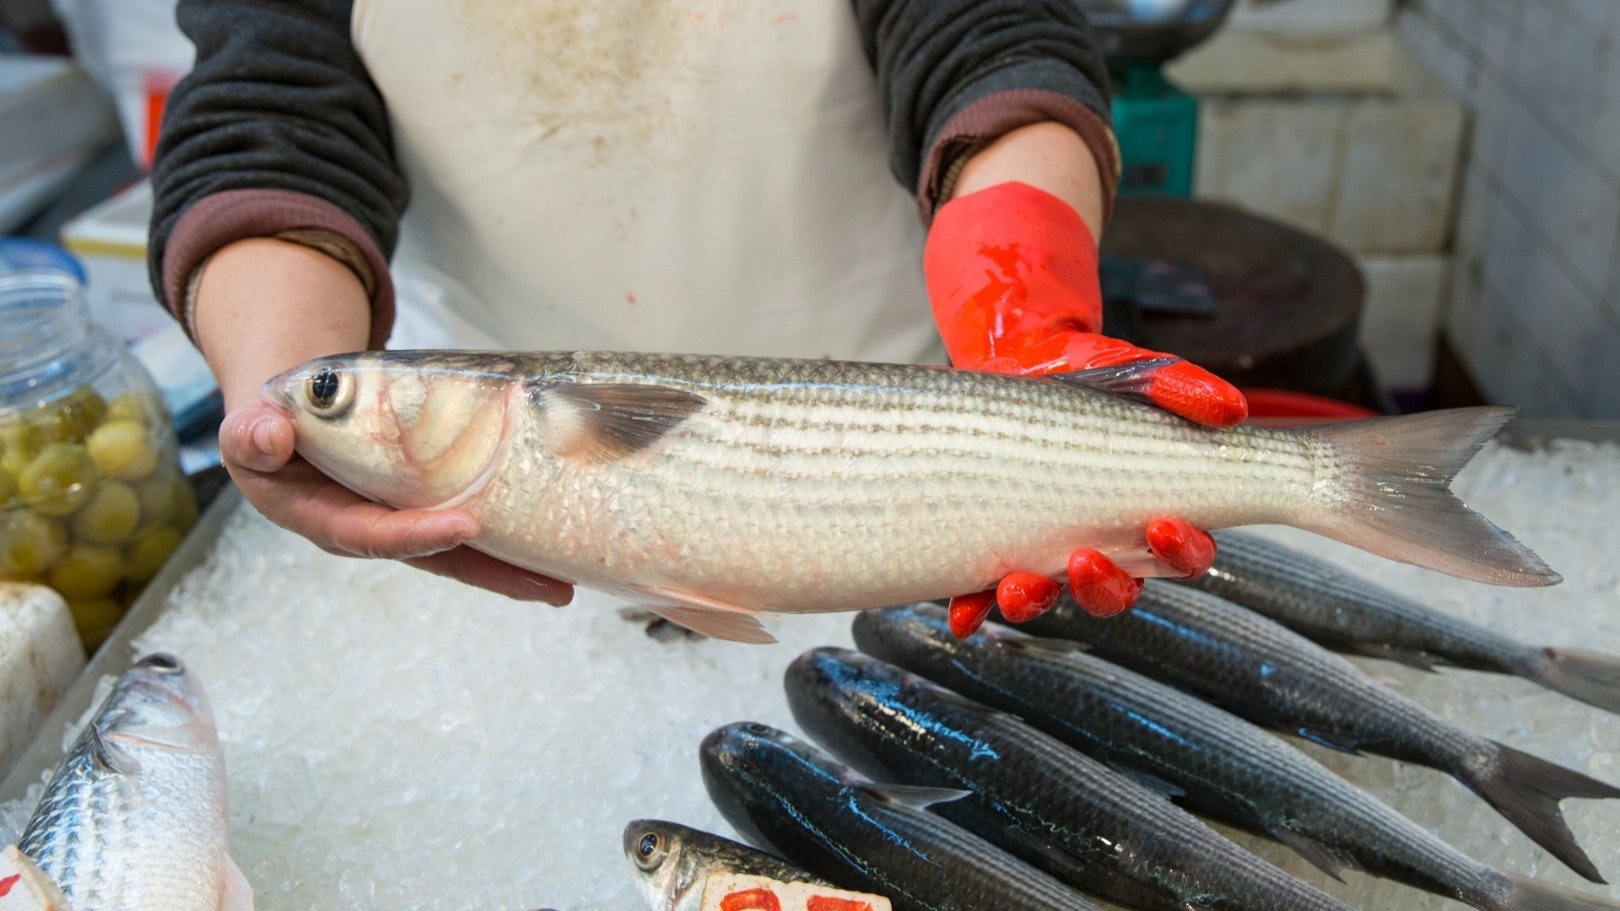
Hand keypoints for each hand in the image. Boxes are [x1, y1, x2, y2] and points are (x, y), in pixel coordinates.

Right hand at [195, 239, 572, 604]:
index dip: (414, 534)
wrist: (291, 416)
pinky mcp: (425, 503)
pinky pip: (468, 517)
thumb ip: (252, 435)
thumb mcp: (250, 429)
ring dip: (510, 566)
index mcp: (322, 518)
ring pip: (459, 549)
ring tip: (561, 582)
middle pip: (433, 556)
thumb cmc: (272, 425)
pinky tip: (549, 546)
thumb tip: (267, 434)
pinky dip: (507, 533)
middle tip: (544, 584)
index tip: (462, 524)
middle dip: (489, 572)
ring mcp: (401, 519)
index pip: (370, 533)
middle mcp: (369, 528)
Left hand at [925, 180, 1237, 633]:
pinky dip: (973, 607)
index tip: (1165, 525)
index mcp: (1144, 510)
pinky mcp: (992, 542)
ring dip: (1036, 601)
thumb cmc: (1090, 373)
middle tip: (1087, 559)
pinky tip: (963, 617)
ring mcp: (1042, 545)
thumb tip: (1231, 409)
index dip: (1181, 552)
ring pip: (1050, 596)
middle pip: (1116, 590)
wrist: (1017, 355)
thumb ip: (1182, 388)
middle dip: (1105, 586)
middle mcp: (1098, 540)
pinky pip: (982, 590)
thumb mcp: (1137, 371)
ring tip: (1021, 585)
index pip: (1181, 553)